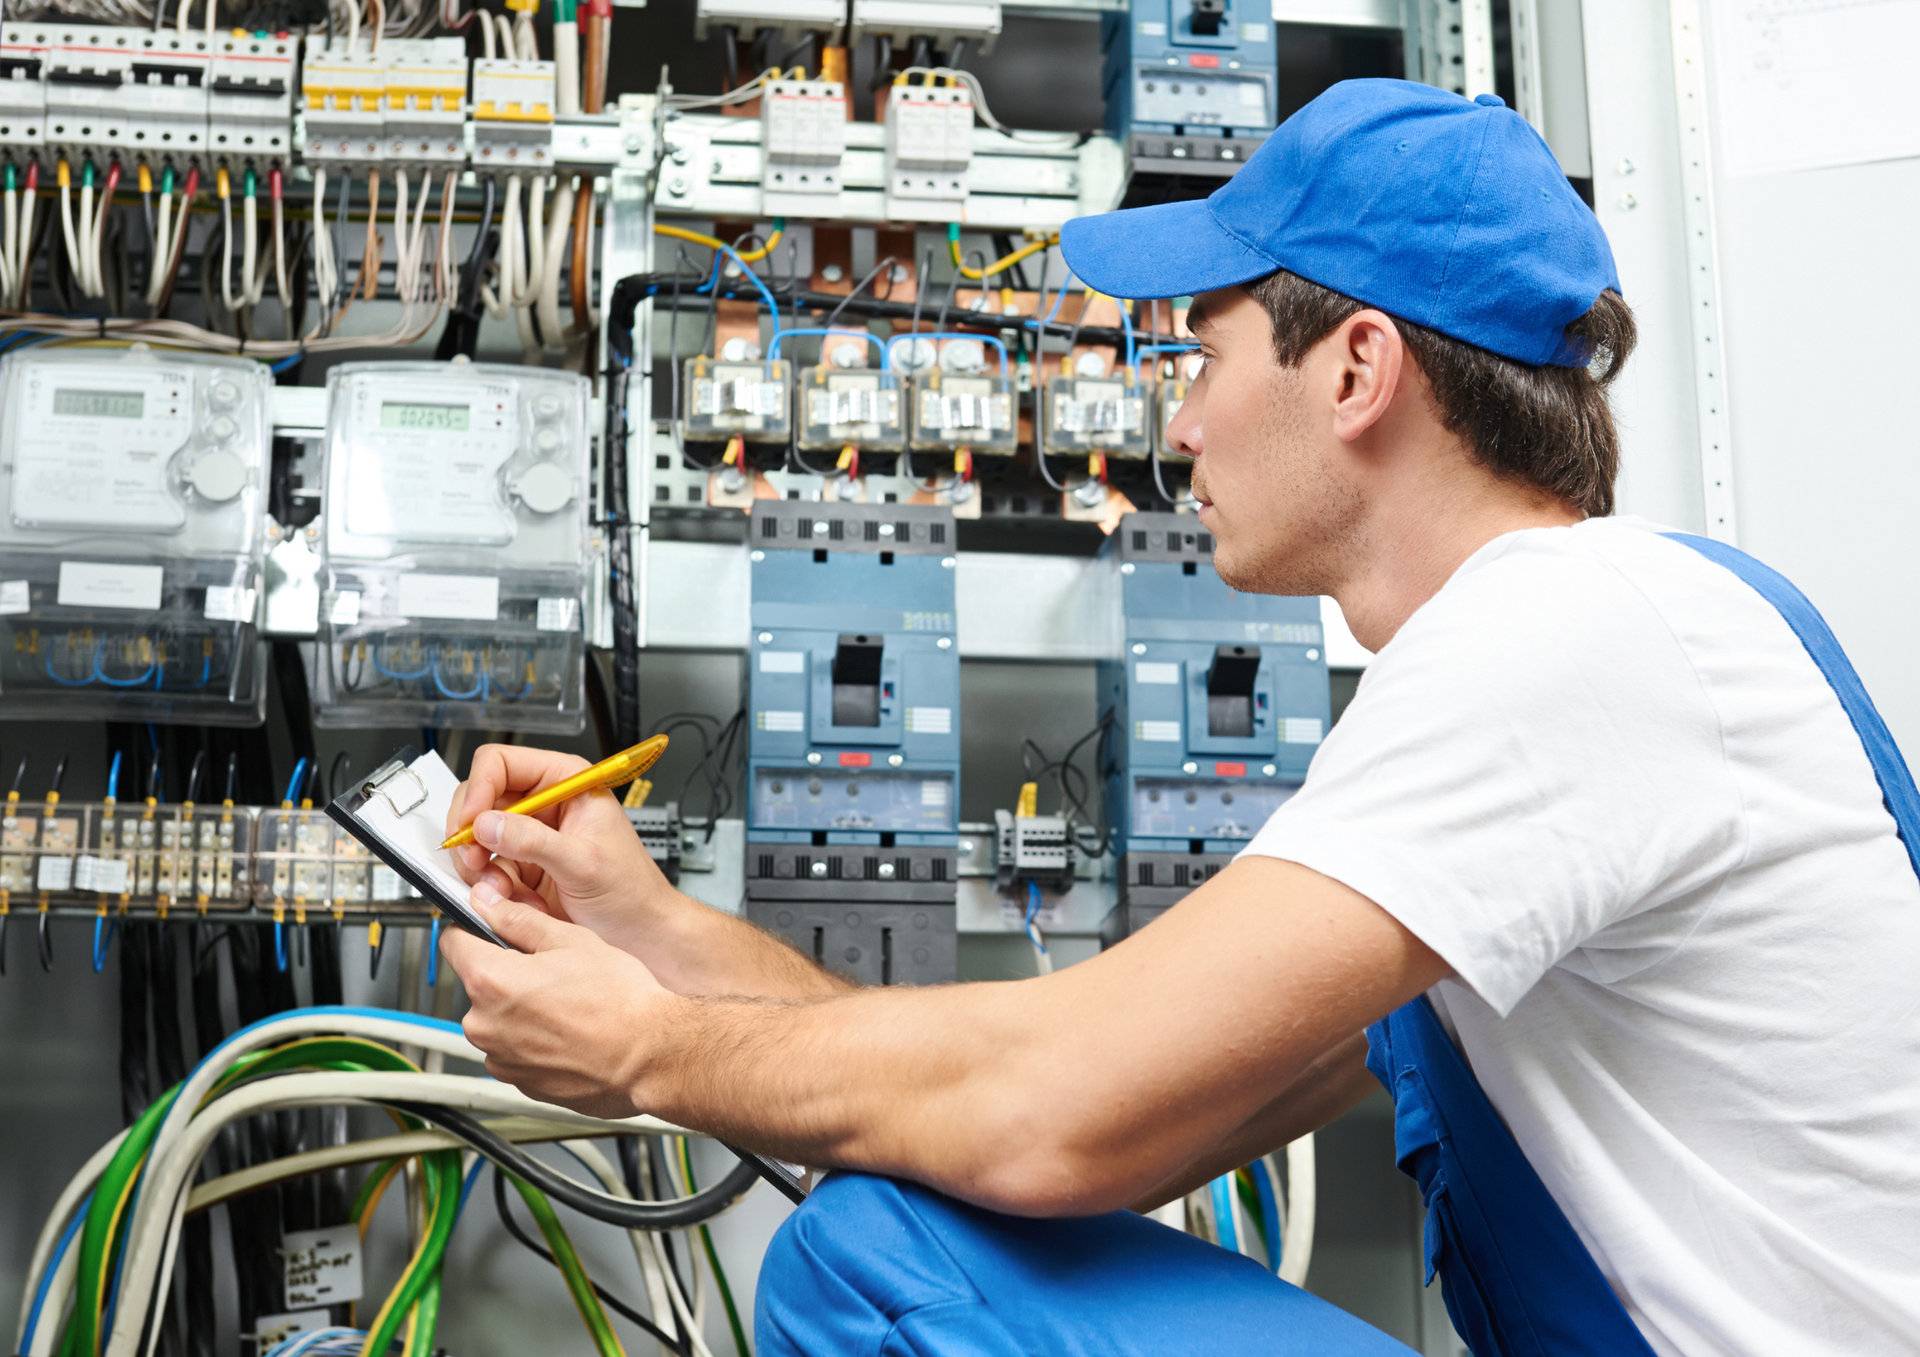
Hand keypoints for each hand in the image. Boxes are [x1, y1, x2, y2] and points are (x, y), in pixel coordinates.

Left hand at [442, 894, 671, 1119]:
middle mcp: (485, 1025)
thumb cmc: (620, 1002)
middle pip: (480, 985)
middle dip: (508, 975)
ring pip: (499, 1021)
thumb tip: (491, 905)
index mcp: (491, 981)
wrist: (650, 1056)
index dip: (474, 929)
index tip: (490, 930)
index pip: (453, 942)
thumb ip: (520, 920)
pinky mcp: (520, 1082)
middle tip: (552, 971)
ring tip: (567, 1006)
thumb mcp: (572, 940)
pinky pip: (516, 1052)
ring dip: (521, 1012)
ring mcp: (501, 1059)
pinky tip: (570, 1032)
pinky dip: (535, 1042)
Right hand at [446, 743, 671, 952]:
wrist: (639, 934)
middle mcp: (544, 804)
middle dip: (472, 834)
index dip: (479, 789)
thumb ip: (534, 842)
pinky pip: (485, 870)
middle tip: (477, 861)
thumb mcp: (584, 863)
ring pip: (476, 838)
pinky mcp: (521, 867)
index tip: (471, 823)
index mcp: (566, 782)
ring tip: (505, 890)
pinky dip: (491, 888)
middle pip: (479, 799)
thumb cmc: (631, 892)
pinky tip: (517, 901)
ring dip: (482, 868)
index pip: (501, 763)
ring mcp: (530, 836)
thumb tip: (487, 824)